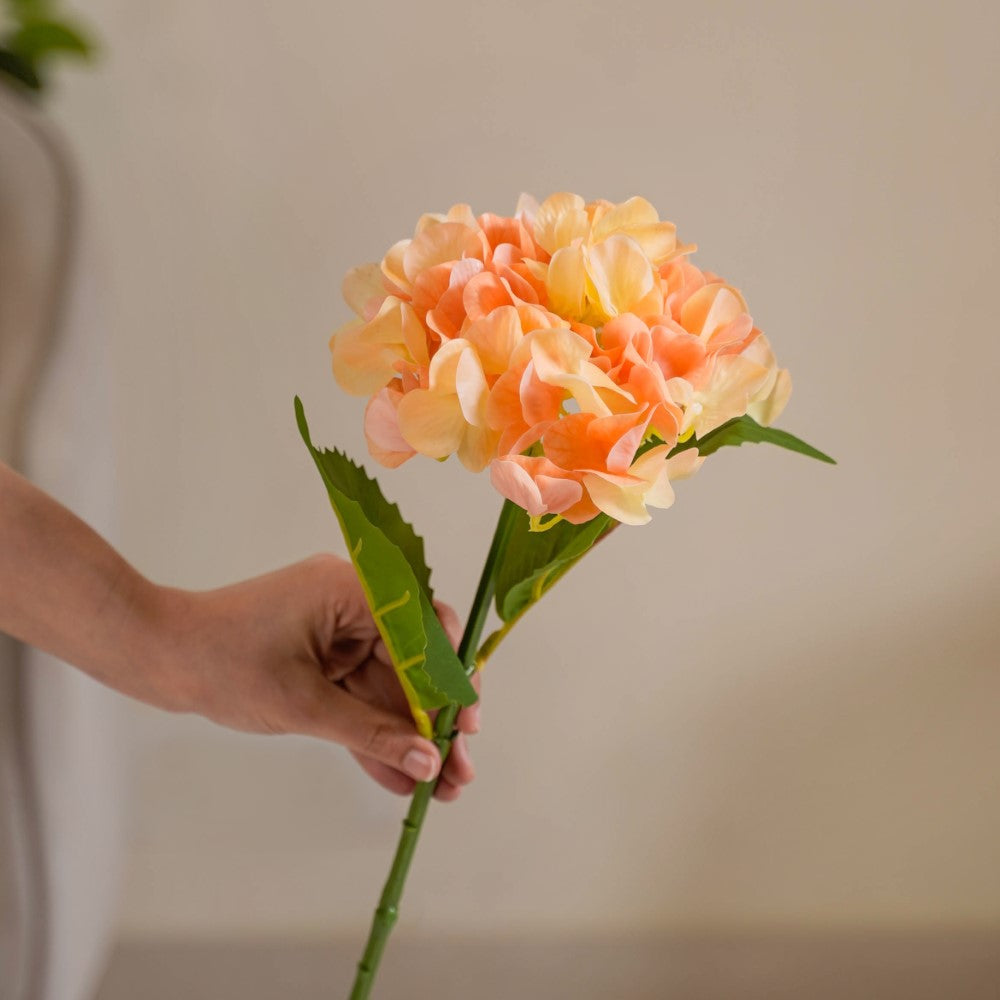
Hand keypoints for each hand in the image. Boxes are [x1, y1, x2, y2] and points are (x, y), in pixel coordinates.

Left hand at [145, 555, 479, 801]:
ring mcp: (338, 633)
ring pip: (389, 688)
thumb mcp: (303, 705)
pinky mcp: (323, 660)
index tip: (466, 724)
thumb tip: (426, 763)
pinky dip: (374, 734)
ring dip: (410, 737)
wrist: (159, 657)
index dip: (451, 680)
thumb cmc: (223, 662)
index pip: (423, 630)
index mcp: (352, 590)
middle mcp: (354, 605)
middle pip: (413, 665)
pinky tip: (400, 777)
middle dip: (434, 722)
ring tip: (439, 789)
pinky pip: (359, 698)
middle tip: (459, 770)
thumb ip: (370, 733)